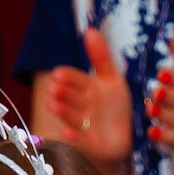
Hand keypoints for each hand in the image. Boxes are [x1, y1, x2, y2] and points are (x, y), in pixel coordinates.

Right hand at [40, 28, 132, 162]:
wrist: (121, 137)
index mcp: (87, 88)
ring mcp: (84, 125)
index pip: (75, 79)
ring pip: (72, 116)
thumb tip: (90, 30)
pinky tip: (66, 134)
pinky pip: (81, 140)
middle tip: (53, 88)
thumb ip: (100, 57)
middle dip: (62, 93)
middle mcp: (82, 106)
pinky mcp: (90, 144)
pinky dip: (74, 138)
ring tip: (53, 106)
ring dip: (63, 112)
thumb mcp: (112, 79)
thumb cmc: (114, 107)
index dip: (67, 77)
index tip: (57, 74)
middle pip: (71, 97)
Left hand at [145, 33, 173, 157]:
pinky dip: (159, 134)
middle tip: (157, 94)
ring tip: (153, 108)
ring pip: (166, 116)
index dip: (168, 76)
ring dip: (156, 112)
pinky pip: (169, 138)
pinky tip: (152, 129)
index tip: (162, 75)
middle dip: (160, 95)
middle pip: (170, 97)